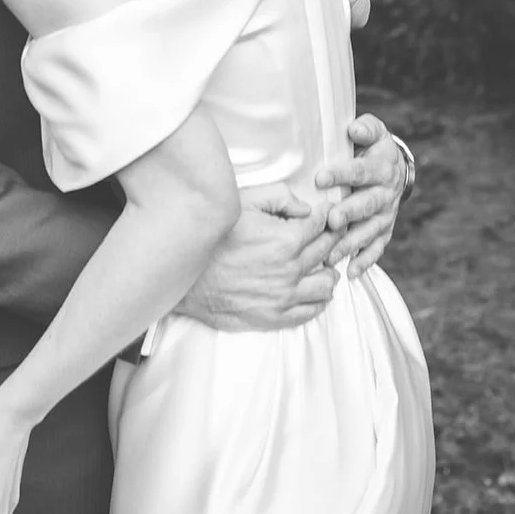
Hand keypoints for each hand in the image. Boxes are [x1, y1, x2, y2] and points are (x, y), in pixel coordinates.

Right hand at [172, 188, 339, 330]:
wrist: (183, 275)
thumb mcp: (242, 202)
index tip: (325, 213)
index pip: (323, 224)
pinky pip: (311, 310)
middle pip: (328, 251)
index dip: (326, 215)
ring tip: (318, 263)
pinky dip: (318, 298)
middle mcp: (290, 270)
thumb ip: (279, 197)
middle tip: (325, 233)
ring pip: (326, 284)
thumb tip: (306, 208)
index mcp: (286, 239)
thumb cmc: (211, 237)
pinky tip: (310, 288)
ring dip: (327, 270)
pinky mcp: (274, 316)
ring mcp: (284, 296)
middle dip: (331, 239)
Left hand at [316, 114, 407, 277]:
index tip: (320, 178)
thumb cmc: (373, 149)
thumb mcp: (374, 133)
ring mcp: (386, 215)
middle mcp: (386, 194)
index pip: (362, 171)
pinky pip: (377, 248)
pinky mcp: (384, 231)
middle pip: (368, 204)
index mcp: (382, 168)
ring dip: (352, 243)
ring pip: (370, 231)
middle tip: (331, 220)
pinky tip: (350, 272)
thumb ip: (366, 128)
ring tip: (332, 254)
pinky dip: (365, 261)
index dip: (342, 174)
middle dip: (349, 213)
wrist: (395, 168)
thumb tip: (355, 129)